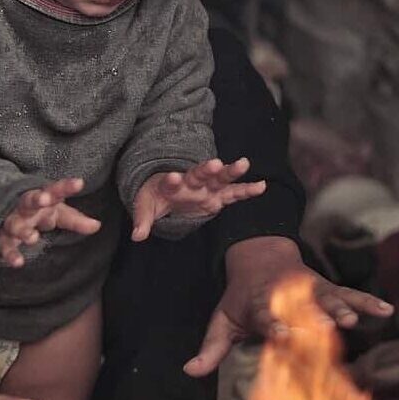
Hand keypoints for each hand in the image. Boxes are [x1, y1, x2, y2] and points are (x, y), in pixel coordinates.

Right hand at [0, 178, 101, 267]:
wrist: (1, 213)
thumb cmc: (39, 213)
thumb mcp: (59, 214)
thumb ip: (76, 220)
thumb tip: (97, 226)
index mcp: (42, 198)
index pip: (55, 190)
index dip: (66, 187)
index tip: (79, 183)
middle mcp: (25, 208)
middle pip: (29, 200)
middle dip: (36, 199)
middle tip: (45, 199)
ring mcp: (11, 222)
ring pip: (14, 224)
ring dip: (22, 230)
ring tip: (32, 238)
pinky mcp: (2, 238)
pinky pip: (4, 246)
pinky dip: (10, 254)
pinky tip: (17, 262)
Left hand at [131, 158, 266, 241]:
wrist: (169, 192)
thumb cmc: (157, 198)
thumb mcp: (146, 207)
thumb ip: (142, 220)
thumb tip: (137, 236)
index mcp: (171, 184)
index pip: (170, 181)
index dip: (171, 180)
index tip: (173, 178)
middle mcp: (191, 182)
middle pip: (199, 174)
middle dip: (207, 169)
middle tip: (215, 163)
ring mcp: (207, 187)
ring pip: (220, 178)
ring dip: (231, 171)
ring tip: (244, 163)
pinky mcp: (218, 196)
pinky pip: (234, 192)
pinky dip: (247, 190)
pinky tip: (262, 186)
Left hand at [183, 236, 393, 376]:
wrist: (260, 258)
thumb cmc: (239, 299)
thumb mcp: (221, 321)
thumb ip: (210, 349)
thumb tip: (188, 371)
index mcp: (261, 305)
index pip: (266, 316)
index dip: (273, 324)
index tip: (280, 333)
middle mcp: (289, 296)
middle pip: (304, 307)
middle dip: (317, 315)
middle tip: (332, 325)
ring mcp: (311, 290)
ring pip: (329, 299)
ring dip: (343, 307)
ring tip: (356, 319)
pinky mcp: (327, 288)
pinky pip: (350, 294)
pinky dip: (368, 300)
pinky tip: (387, 309)